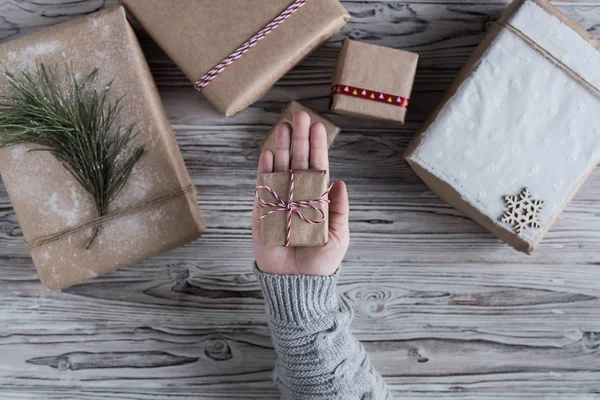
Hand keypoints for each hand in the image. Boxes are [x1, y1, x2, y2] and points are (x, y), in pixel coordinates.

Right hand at [252, 111, 349, 275]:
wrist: (296, 284)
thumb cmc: (320, 264)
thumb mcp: (338, 237)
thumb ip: (338, 210)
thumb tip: (340, 181)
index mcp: (317, 201)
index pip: (317, 169)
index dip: (318, 148)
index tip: (319, 128)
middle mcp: (298, 197)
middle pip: (298, 163)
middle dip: (299, 140)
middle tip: (300, 116)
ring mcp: (279, 203)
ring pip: (280, 170)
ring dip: (281, 148)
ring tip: (283, 126)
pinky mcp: (262, 213)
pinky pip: (263, 189)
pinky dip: (264, 171)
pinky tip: (267, 153)